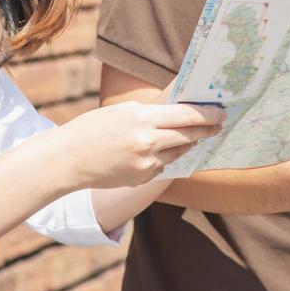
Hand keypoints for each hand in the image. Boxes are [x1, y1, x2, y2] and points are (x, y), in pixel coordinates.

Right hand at [56, 101, 225, 189]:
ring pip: (179, 152)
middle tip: (219, 125)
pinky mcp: (142, 178)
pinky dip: (164, 156)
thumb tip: (179, 112)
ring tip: (192, 135)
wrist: (68, 159)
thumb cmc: (94, 128)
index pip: (187, 115)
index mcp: (143, 119)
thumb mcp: (123, 111)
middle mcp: (148, 142)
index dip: (208, 114)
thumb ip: (152, 112)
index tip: (221, 112)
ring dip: (187, 143)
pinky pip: (162, 165)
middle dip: (207, 130)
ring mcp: (146, 163)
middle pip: (190, 135)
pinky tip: (155, 150)